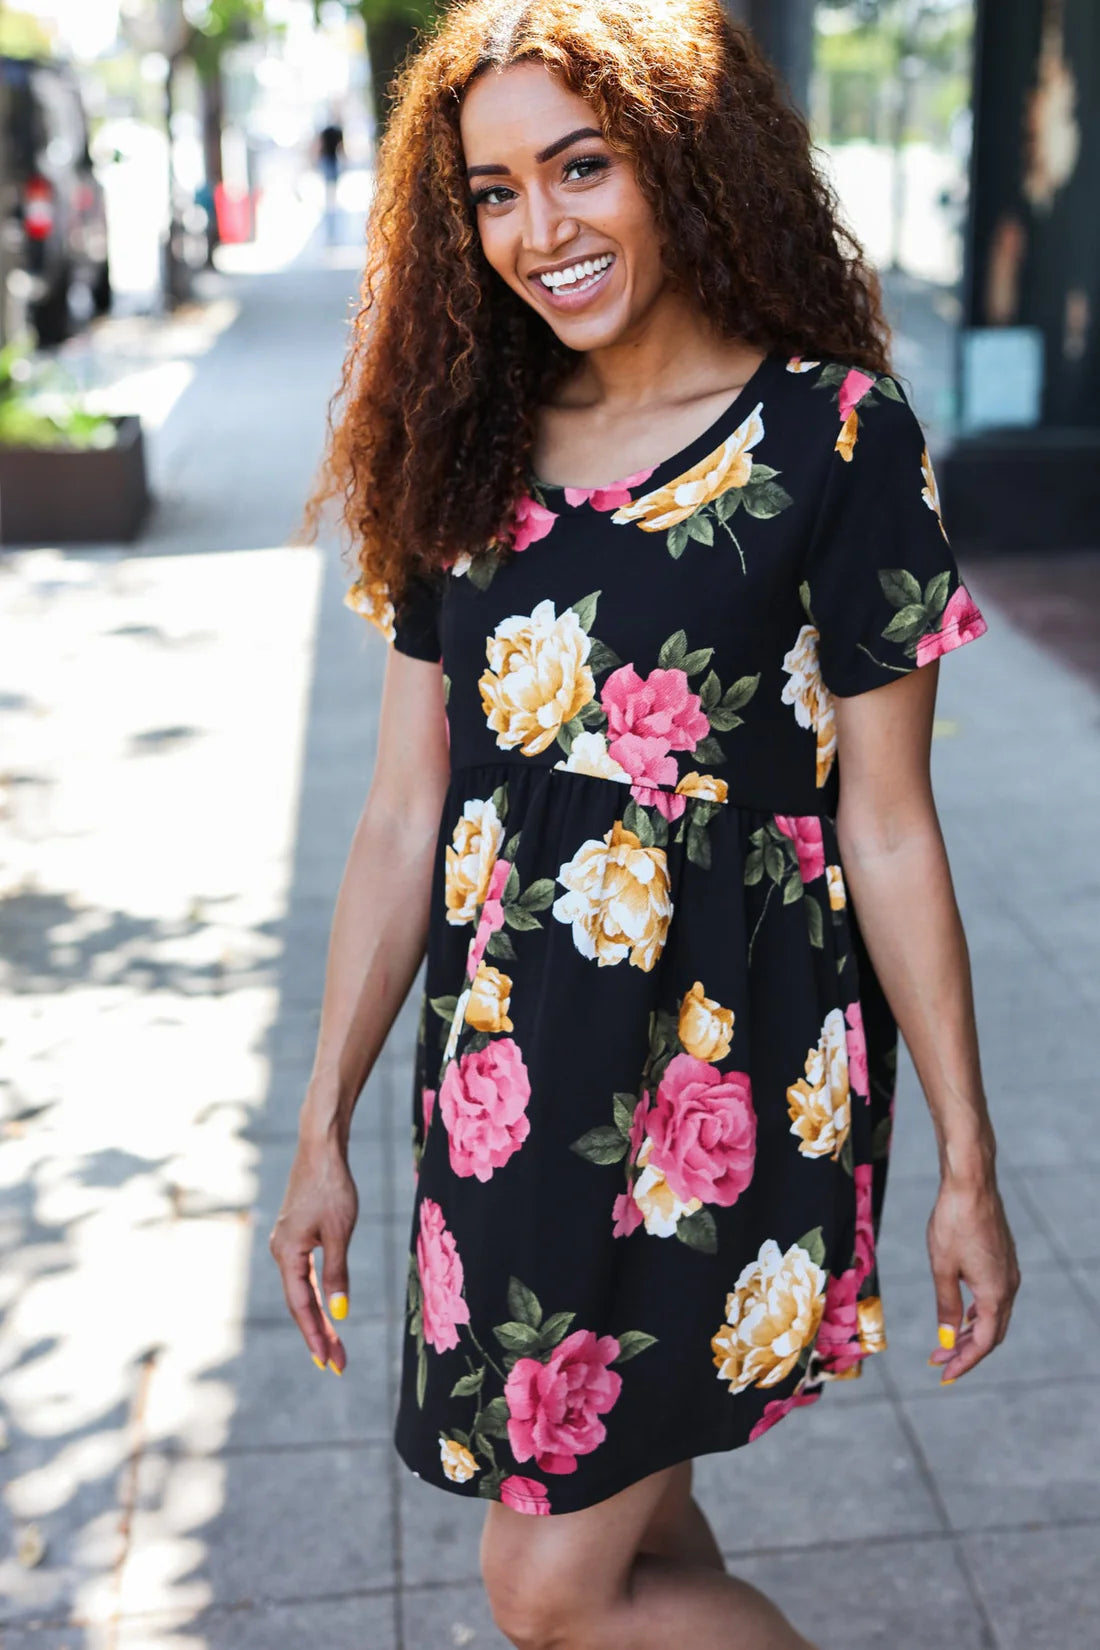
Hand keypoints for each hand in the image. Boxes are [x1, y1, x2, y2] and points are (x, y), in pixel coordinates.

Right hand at [268, 1136, 358, 1372]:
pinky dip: (315, 1295)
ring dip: (317, 1317)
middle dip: (318, 1334)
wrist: (321, 1148)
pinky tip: (326, 1308)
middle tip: (335, 1364)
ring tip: (333, 1345)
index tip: (328, 1362)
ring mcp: (286, 1243)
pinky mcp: (295, 1234)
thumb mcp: (340, 1232)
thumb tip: (339, 1313)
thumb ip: (338, 1273)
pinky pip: (303, 1274)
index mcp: (287, 1253)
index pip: (302, 1306)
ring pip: (301, 1290)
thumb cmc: (332, 1187)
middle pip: (299, 1303)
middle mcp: (281, 1251)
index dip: (315, 1335)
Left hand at [926, 1170, 1019, 1382]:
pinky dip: (977, 1314)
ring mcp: (1008, 1272)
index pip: (983, 1342)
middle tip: (939, 1363)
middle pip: (991, 1333)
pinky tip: (962, 1314)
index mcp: (995, 1294)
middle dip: (966, 1352)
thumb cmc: (953, 1222)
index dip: (964, 1362)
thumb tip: (946, 1339)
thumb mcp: (942, 1268)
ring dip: (971, 1333)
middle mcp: (1008, 1287)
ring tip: (947, 1344)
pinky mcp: (1003, 1260)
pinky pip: (994, 1299)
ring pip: (994, 1316)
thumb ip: (945, 1306)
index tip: (943, 1374)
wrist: (971, 1184)